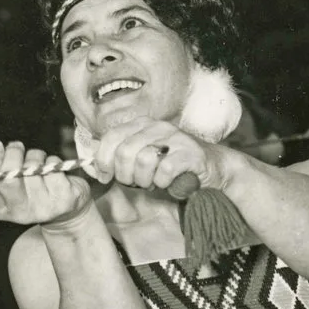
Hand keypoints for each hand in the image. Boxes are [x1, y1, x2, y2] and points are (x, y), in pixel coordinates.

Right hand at [0, 140, 92, 226]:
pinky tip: (52, 168)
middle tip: (16, 146)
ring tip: (37, 160)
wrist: (66, 211)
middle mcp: (21, 213)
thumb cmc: (32, 192)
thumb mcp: (8, 190)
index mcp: (1, 210)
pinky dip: (51, 159)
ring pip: (32, 168)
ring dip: (34, 155)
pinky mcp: (63, 199)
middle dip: (12, 153)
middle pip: (9, 177)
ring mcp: (43, 208)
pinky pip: (52, 166)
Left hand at [90, 117, 223, 192]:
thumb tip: (95, 165)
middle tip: (134, 184)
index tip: (105, 177)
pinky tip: (166, 184)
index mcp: (142, 124)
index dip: (103, 160)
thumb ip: (122, 157)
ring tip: (151, 183)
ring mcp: (175, 138)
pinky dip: (161, 183)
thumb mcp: (144, 157)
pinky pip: (165, 170)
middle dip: (124, 175)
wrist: (213, 168)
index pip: (111, 137)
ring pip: (143, 160)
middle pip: (125, 151)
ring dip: (143, 180)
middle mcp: (157, 126)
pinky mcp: (190, 153)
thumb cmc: (173, 166)